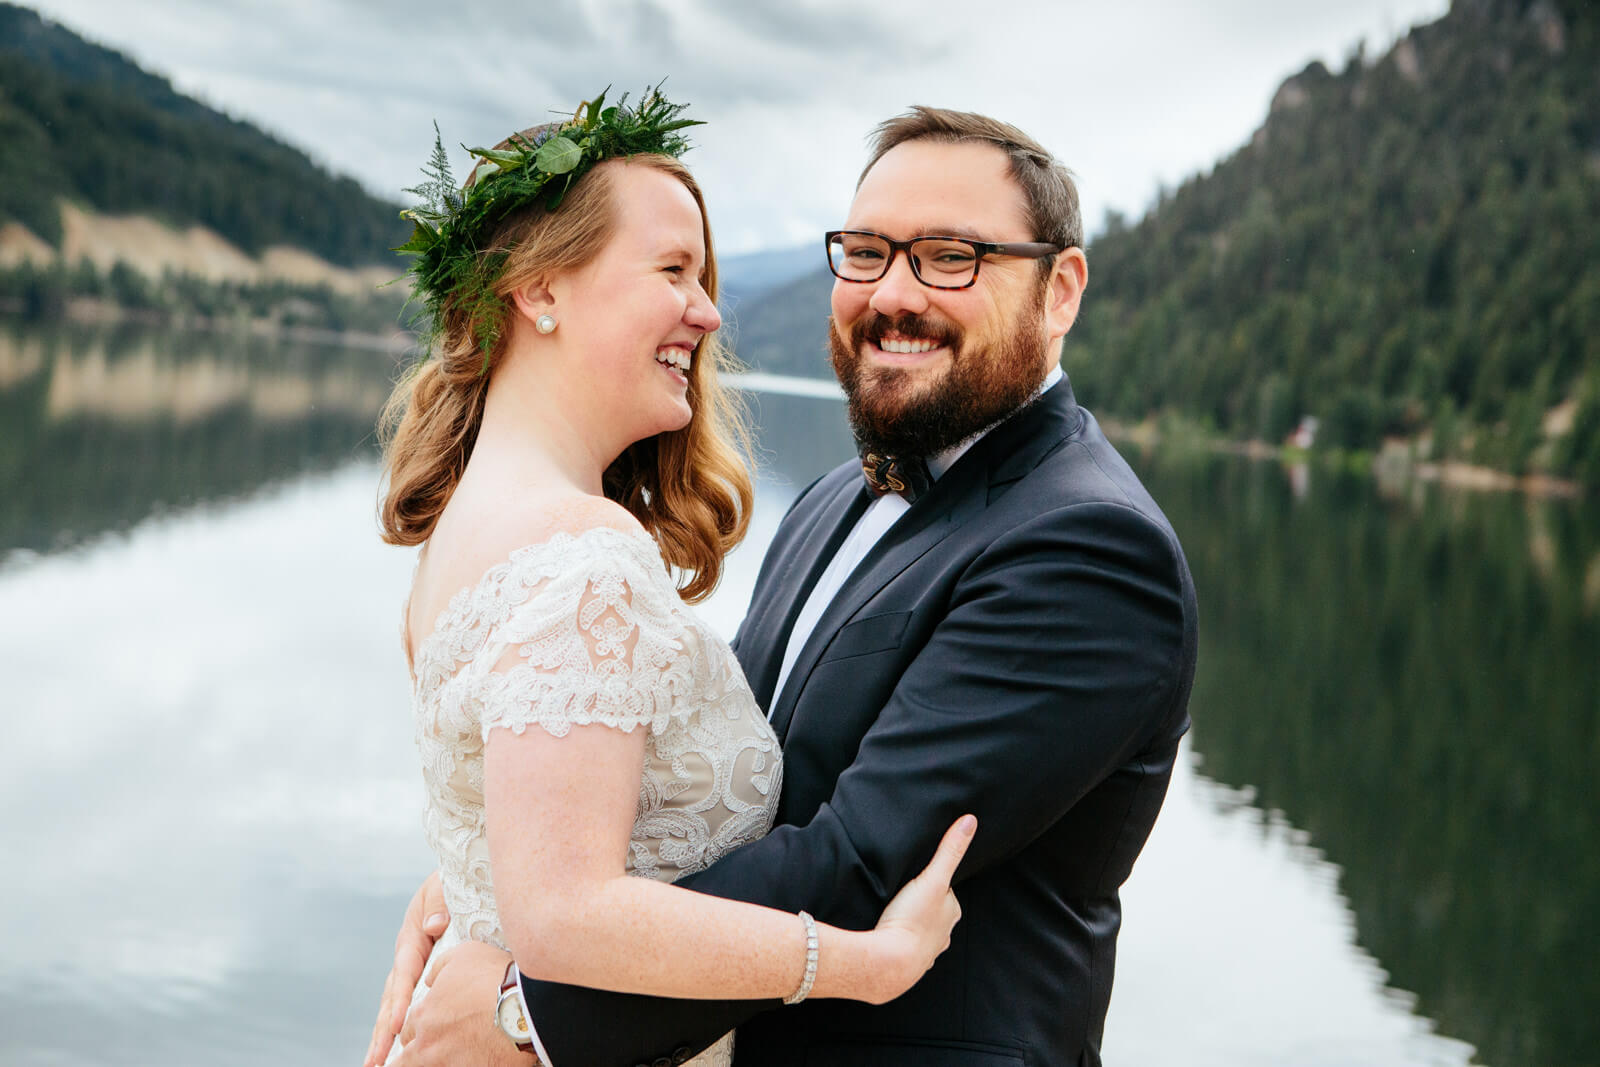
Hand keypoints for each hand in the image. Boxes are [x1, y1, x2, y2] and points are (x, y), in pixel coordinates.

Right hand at [364, 871, 449, 1066]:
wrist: (457, 881)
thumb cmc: (452, 883)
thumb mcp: (444, 886)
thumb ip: (439, 903)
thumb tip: (434, 926)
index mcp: (412, 938)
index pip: (405, 973)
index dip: (400, 1000)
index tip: (397, 1025)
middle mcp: (408, 958)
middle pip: (391, 999)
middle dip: (382, 1032)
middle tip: (374, 1062)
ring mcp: (413, 969)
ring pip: (395, 1007)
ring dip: (384, 1037)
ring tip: (375, 1064)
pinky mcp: (423, 976)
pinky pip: (412, 1005)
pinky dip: (401, 1030)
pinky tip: (398, 1053)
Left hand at [389, 940, 531, 1066]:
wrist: (524, 1005)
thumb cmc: (495, 976)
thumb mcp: (464, 954)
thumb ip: (440, 967)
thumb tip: (430, 980)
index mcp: (424, 1013)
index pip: (405, 1031)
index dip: (413, 1032)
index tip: (423, 1033)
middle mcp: (429, 1042)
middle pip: (406, 1060)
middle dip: (413, 1056)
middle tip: (426, 1052)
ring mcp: (447, 1063)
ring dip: (433, 1063)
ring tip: (451, 1058)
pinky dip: (463, 1065)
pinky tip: (473, 1062)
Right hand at [866, 814, 975, 1003]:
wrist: (889, 963)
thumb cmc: (911, 920)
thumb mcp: (932, 878)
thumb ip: (949, 850)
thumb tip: (971, 821)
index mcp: (951, 912)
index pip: (945, 890)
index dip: (930, 881)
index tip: (916, 878)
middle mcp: (944, 934)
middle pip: (933, 911)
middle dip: (921, 904)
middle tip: (902, 895)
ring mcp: (926, 952)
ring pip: (920, 932)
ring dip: (910, 924)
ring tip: (894, 915)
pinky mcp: (908, 965)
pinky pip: (904, 949)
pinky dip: (899, 943)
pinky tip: (889, 937)